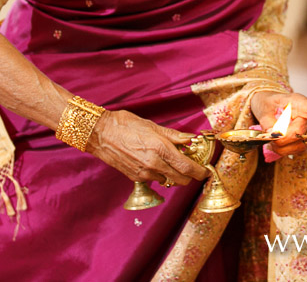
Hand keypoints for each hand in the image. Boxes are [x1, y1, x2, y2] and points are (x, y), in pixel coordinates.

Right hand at [87, 110, 210, 186]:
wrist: (100, 134)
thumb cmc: (125, 125)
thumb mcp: (152, 126)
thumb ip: (174, 136)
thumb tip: (190, 139)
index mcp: (161, 149)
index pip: (188, 168)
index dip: (200, 173)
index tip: (206, 172)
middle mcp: (154, 164)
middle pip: (182, 180)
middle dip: (189, 176)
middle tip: (190, 166)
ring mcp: (144, 173)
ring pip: (169, 181)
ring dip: (174, 175)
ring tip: (170, 162)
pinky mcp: (136, 178)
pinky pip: (155, 180)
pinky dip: (160, 175)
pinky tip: (155, 163)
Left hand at [251, 90, 306, 156]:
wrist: (267, 106)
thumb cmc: (268, 102)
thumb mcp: (264, 107)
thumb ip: (267, 120)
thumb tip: (273, 133)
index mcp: (298, 102)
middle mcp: (306, 116)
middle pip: (303, 131)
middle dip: (285, 137)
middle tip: (269, 134)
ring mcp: (306, 129)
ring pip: (301, 144)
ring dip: (283, 146)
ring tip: (270, 139)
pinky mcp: (302, 140)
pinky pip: (296, 150)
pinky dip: (283, 149)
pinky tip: (274, 144)